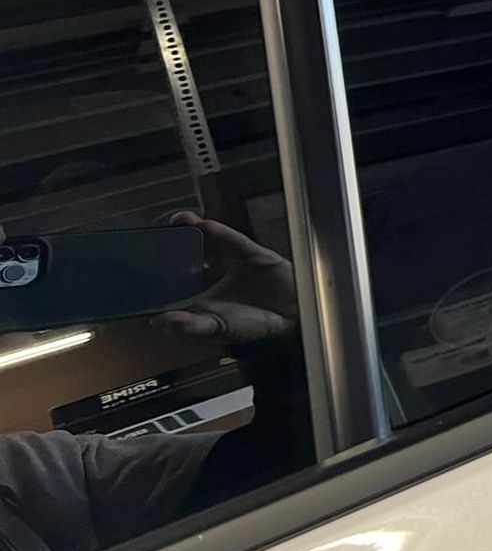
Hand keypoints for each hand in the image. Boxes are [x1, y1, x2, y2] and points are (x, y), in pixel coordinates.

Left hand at [152, 212, 298, 344]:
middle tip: (155, 233)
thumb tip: (157, 322)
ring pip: (208, 240)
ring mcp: (233, 261)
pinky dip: (219, 232)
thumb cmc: (254, 326)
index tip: (139, 258)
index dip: (159, 266)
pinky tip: (204, 225)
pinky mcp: (253, 253)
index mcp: (202, 293)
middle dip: (173, 241)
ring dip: (192, 229)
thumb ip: (188, 326)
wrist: (292, 319)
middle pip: (189, 251)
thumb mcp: (215, 329)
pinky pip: (233, 239)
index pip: (175, 276)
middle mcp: (214, 274)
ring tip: (176, 221)